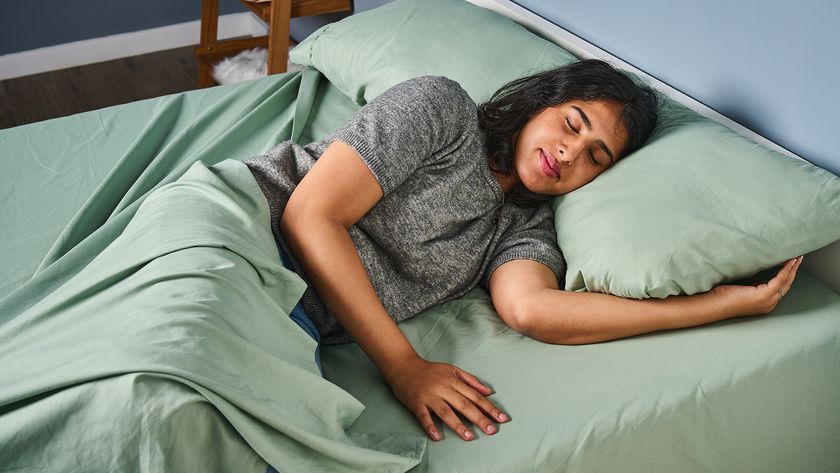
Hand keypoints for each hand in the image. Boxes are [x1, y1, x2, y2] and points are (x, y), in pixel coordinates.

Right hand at [384, 356, 508, 440]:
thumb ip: (471, 380)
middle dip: (479, 418)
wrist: (404, 366)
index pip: (475, 396)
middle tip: (492, 430)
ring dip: (458, 425)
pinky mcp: (417, 403)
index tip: (502, 418)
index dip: (489, 407)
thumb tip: (488, 391)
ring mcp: (430, 396)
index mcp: (453, 381)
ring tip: (469, 437)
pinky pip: (424, 416)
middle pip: (464, 405)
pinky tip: (437, 437)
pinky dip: (430, 426)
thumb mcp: (452, 369)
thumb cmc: (429, 370)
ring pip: (446, 411)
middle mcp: (443, 388)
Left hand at [709, 256, 802, 317]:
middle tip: (799, 258)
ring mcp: (768, 301)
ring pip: (786, 282)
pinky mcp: (764, 295)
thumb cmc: (722, 297)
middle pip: (787, 284)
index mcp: (764, 303)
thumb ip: (752, 284)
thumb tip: (756, 271)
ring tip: (797, 258)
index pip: (781, 287)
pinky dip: (785, 270)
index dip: (788, 275)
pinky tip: (789, 262)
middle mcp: (769, 304)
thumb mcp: (741, 289)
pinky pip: (779, 280)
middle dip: (794, 270)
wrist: (715, 305)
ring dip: (793, 268)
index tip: (792, 264)